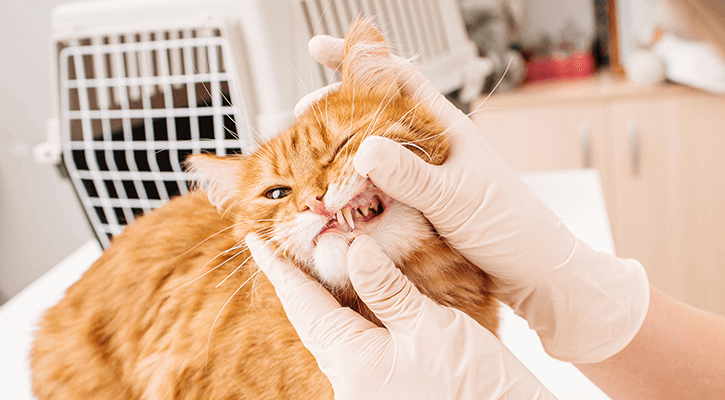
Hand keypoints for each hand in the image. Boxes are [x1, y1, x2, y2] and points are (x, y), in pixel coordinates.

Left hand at [246, 233, 555, 399]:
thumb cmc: (472, 387)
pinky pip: (358, 341)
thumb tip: (354, 249)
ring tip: (321, 258)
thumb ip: (386, 288)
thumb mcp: (429, 326)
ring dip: (327, 293)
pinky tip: (363, 291)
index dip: (279, 269)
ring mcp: (366, 384)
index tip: (256, 242)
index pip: (303, 303)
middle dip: (300, 279)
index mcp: (350, 360)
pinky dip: (355, 310)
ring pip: (335, 328)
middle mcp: (349, 376)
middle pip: (314, 317)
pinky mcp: (387, 385)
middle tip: (291, 241)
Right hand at [301, 35, 649, 362]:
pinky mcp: (421, 206)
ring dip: (342, 156)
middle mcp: (433, 148)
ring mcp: (425, 177)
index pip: (399, 78)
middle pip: (375, 115)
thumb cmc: (512, 227)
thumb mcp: (457, 199)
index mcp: (446, 129)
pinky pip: (380, 191)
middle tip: (302, 117)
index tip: (319, 48)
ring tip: (312, 163)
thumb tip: (364, 149)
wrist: (535, 272)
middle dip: (337, 112)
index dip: (360, 58)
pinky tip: (339, 200)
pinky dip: (357, 191)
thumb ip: (411, 176)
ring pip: (374, 155)